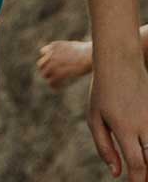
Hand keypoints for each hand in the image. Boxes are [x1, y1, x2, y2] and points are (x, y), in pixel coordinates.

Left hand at [88, 58, 147, 179]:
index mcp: (124, 128)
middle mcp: (144, 125)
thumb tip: (116, 173)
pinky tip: (147, 151)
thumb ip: (104, 147)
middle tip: (141, 180)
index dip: (138, 180)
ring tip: (145, 171)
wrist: (120, 65)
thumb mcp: (94, 118)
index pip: (137, 163)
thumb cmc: (103, 93)